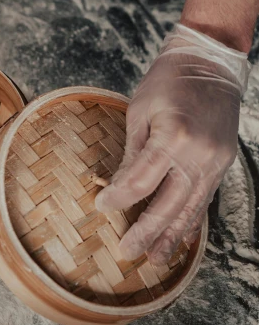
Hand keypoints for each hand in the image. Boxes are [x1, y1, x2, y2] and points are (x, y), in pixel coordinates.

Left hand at [95, 23, 249, 264]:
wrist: (209, 64)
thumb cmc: (168, 81)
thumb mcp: (140, 111)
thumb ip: (132, 153)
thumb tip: (116, 188)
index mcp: (174, 137)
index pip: (141, 181)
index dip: (119, 198)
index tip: (101, 208)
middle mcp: (199, 154)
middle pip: (169, 204)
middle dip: (147, 231)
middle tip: (127, 252)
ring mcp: (215, 161)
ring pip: (191, 208)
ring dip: (173, 236)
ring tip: (156, 260)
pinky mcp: (222, 163)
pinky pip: (205, 199)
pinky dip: (192, 220)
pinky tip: (181, 237)